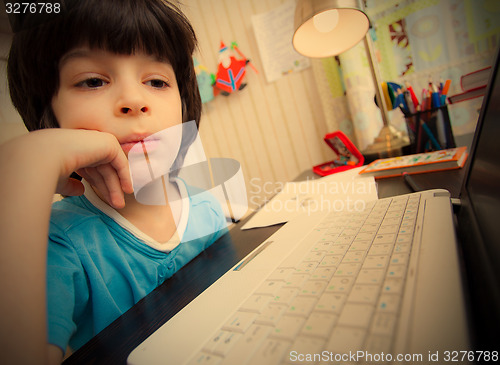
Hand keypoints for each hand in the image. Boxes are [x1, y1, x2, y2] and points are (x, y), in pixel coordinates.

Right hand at [10, 128, 132, 208]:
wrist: (46, 156)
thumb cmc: (47, 169)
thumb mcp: (61, 179)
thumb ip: (71, 185)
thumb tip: (80, 190)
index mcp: (75, 150)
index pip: (92, 169)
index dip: (99, 185)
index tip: (106, 199)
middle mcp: (87, 144)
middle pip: (103, 170)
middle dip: (110, 188)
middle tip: (116, 204)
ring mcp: (98, 141)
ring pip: (111, 168)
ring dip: (116, 187)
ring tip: (119, 204)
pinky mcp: (108, 142)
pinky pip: (120, 162)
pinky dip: (124, 176)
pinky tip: (127, 190)